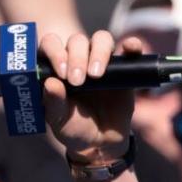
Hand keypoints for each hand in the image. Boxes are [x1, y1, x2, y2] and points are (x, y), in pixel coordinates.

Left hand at [41, 31, 137, 160]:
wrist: (99, 142)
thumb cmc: (73, 127)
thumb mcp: (59, 119)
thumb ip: (53, 103)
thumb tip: (50, 83)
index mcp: (57, 66)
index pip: (51, 44)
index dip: (55, 52)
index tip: (61, 73)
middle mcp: (78, 58)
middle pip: (77, 41)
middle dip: (76, 57)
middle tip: (77, 81)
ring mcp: (101, 60)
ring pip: (101, 39)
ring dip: (98, 52)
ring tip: (96, 76)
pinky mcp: (123, 67)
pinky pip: (130, 49)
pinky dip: (131, 44)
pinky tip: (129, 48)